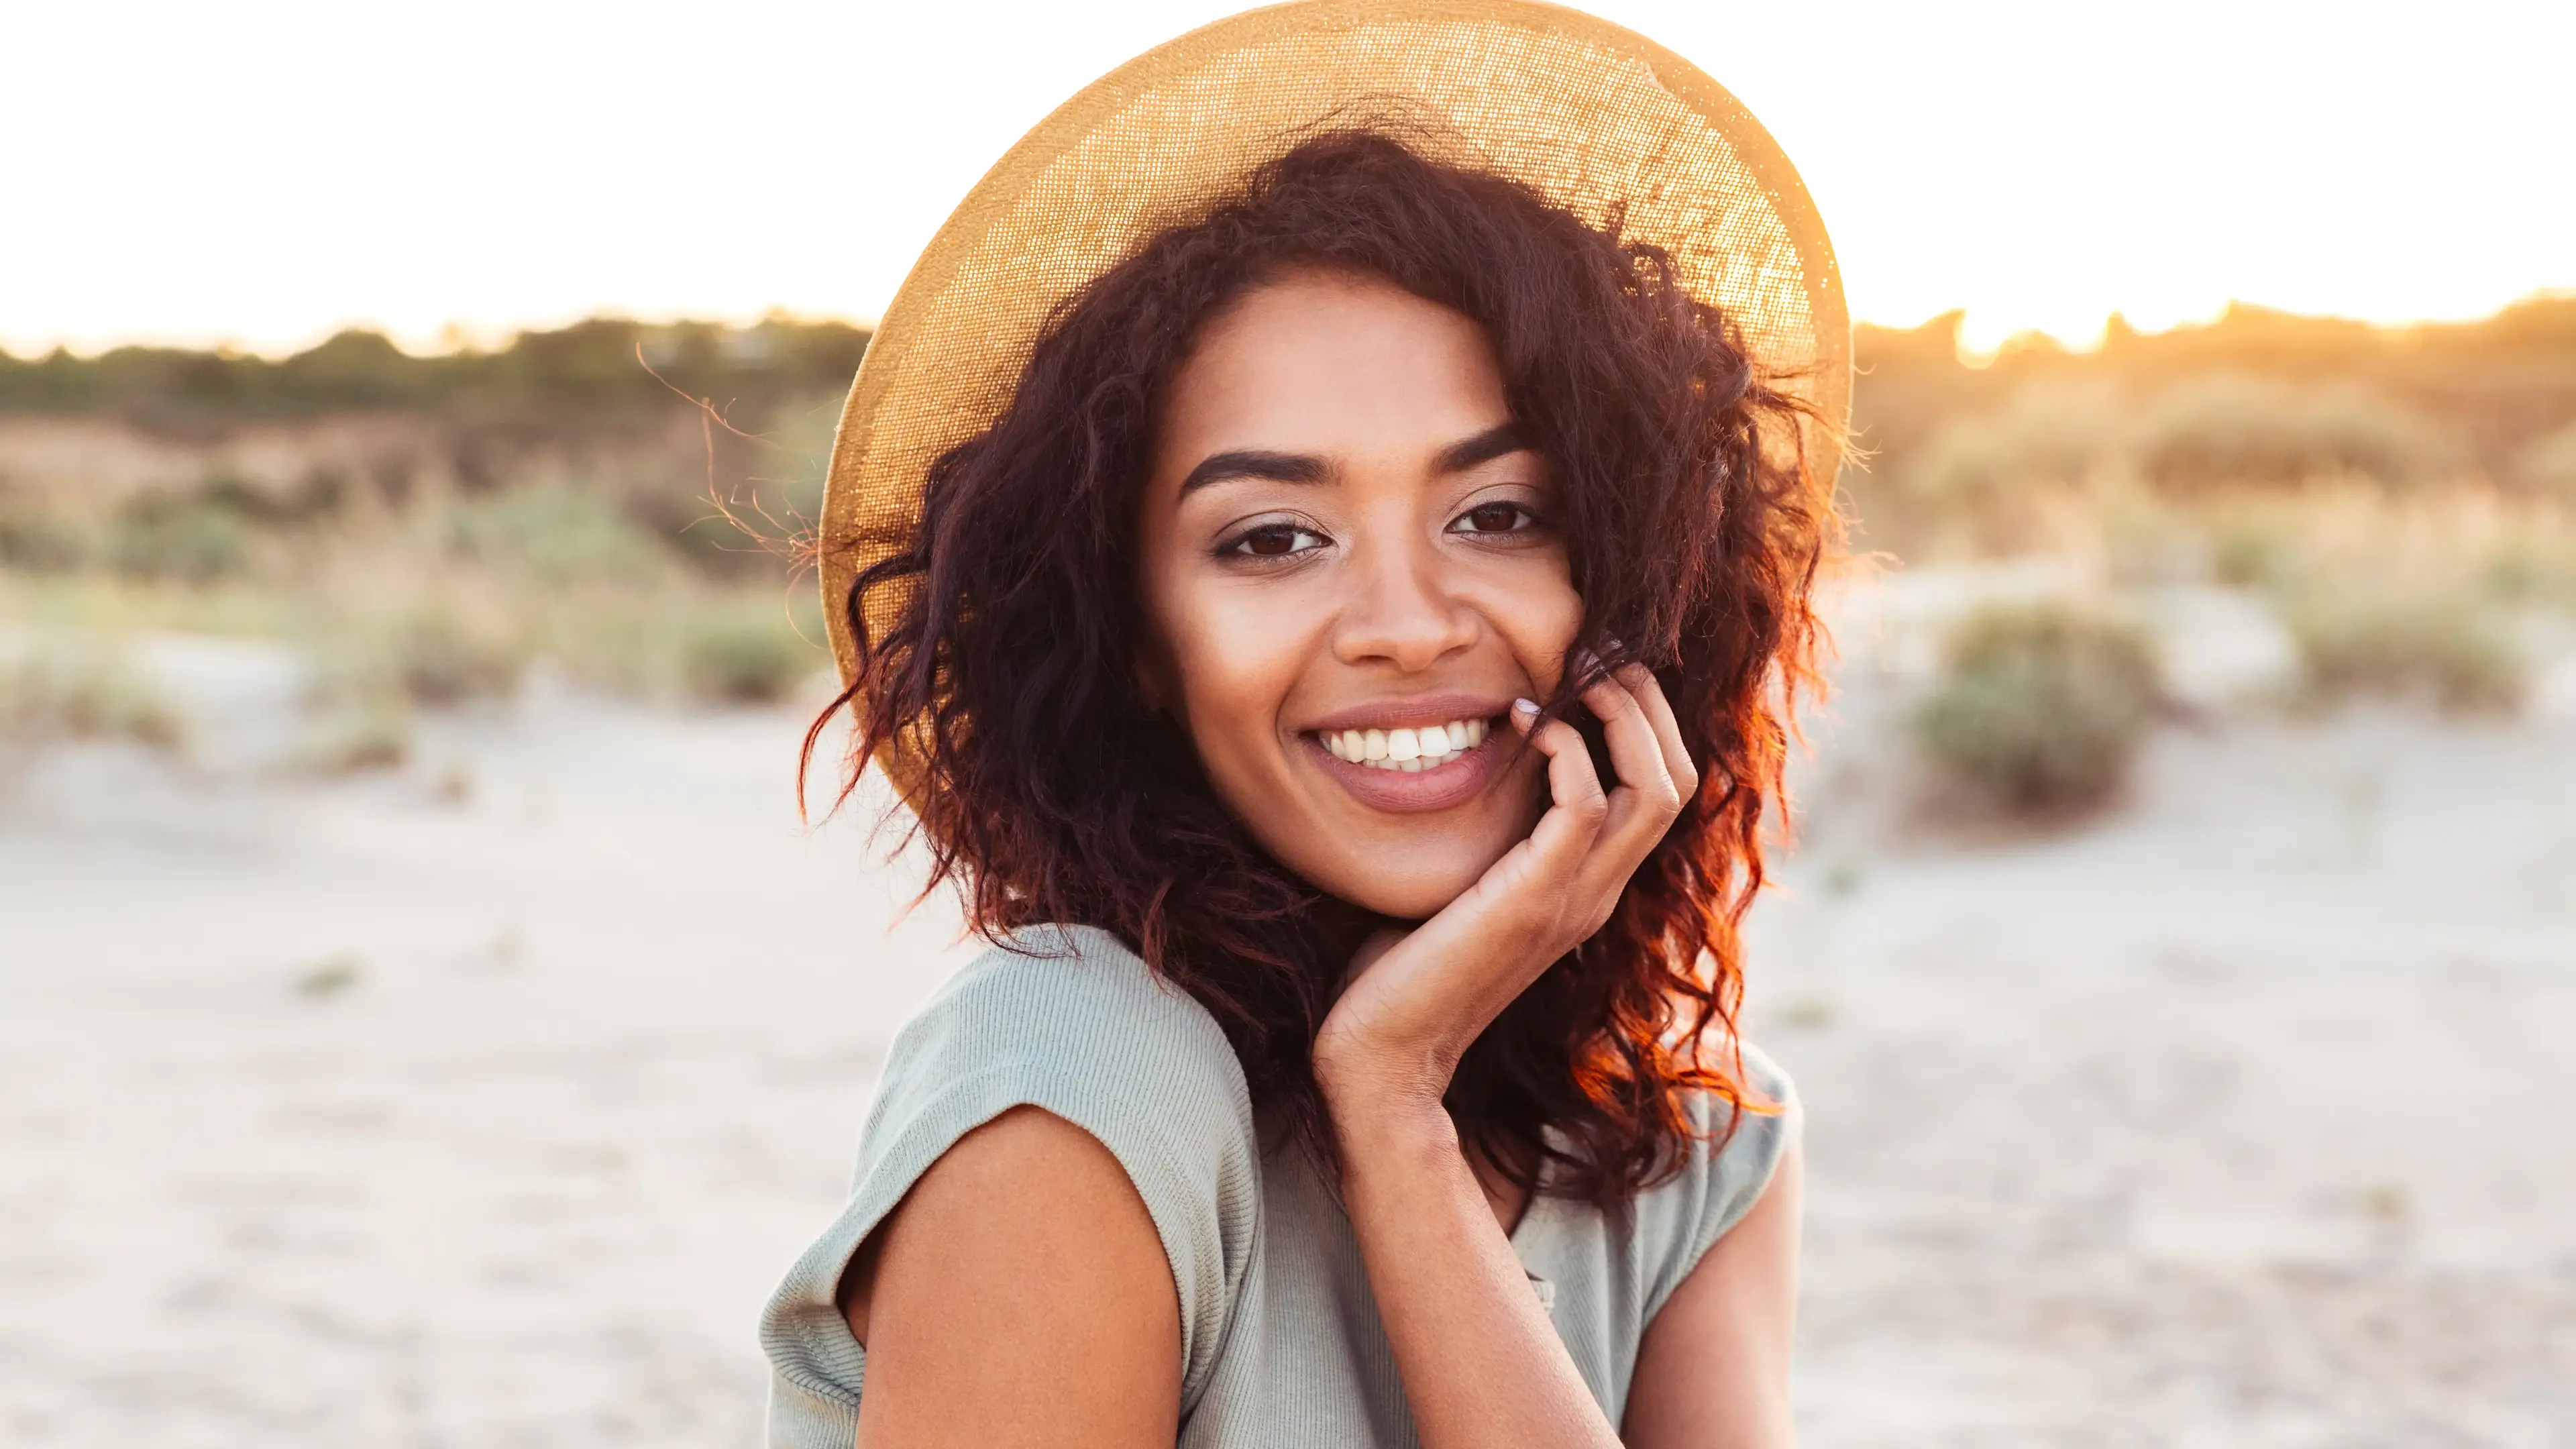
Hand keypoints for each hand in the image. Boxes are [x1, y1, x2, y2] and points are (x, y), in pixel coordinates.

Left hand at [1311, 656, 1700, 1109]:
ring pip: (1657, 788)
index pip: (1664, 792)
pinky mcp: (1534, 902)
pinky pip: (1587, 807)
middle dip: (1648, 703)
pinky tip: (1524, 726)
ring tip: (1579, 671)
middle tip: (1597, 650)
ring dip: (1622, 714)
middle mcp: (1597, 894)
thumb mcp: (1460, 886)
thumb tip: (1466, 759)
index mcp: (1588, 888)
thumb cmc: (1399, 969)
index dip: (1644, 722)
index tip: (1590, 669)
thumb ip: (1485, 836)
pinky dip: (1567, 752)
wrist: (1381, 1053)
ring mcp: (1575, 900)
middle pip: (1681, 780)